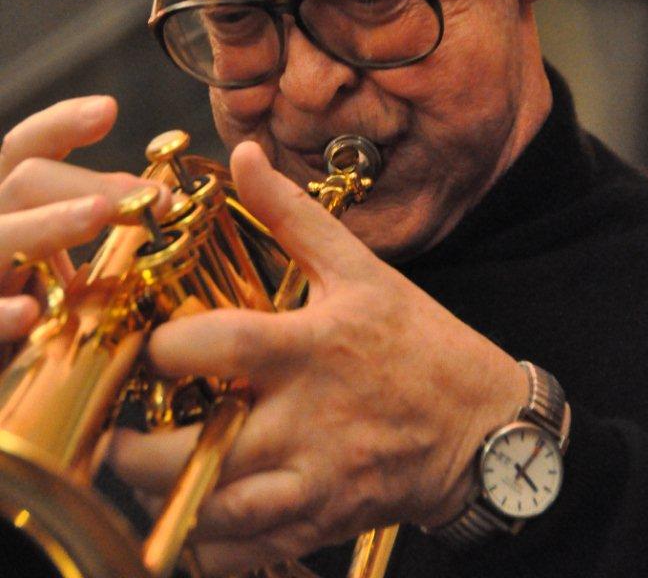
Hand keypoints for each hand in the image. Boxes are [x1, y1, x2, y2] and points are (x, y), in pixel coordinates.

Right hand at [0, 96, 170, 341]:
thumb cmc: (31, 324)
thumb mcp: (59, 271)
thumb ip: (92, 233)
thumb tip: (159, 201)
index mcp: (11, 212)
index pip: (24, 152)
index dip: (60, 124)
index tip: (109, 110)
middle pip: (23, 181)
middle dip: (90, 183)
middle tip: (153, 199)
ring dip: (48, 225)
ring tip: (96, 217)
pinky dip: (0, 313)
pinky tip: (30, 315)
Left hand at [109, 141, 527, 574]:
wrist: (483, 428)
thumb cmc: (419, 344)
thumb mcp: (360, 269)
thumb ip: (294, 215)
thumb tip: (243, 157)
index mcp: (310, 349)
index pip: (217, 348)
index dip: (163, 348)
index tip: (146, 343)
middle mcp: (305, 422)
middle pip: (193, 453)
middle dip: (133, 448)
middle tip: (115, 425)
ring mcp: (312, 481)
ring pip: (210, 514)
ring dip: (161, 498)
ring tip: (143, 468)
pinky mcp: (319, 522)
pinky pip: (242, 553)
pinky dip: (204, 543)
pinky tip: (191, 511)